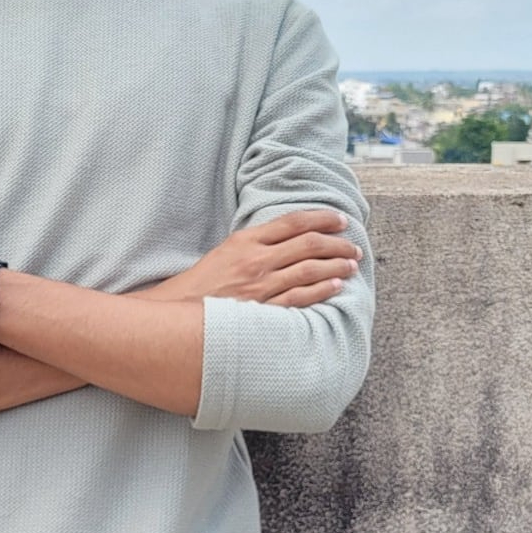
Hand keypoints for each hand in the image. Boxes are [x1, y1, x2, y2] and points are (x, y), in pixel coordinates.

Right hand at [141, 210, 360, 308]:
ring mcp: (262, 286)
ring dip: (336, 265)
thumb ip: (254, 244)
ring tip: (352, 263)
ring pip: (310, 270)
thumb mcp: (224, 252)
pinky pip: (301, 298)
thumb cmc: (201, 284)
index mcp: (245, 240)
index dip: (321, 218)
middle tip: (353, 245)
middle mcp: (256, 260)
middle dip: (337, 242)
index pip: (292, 222)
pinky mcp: (265, 310)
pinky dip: (322, 290)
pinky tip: (337, 286)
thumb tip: (288, 238)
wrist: (178, 314)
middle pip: (308, 244)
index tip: (340, 219)